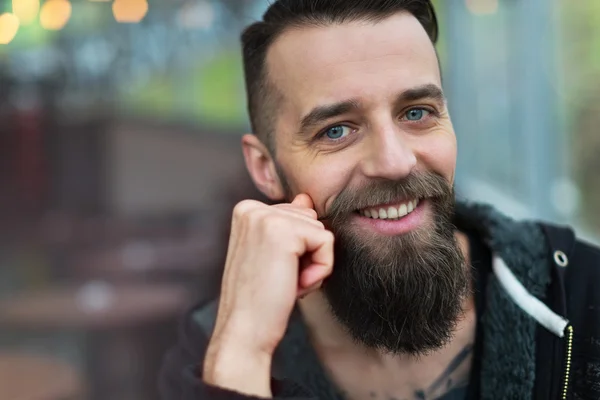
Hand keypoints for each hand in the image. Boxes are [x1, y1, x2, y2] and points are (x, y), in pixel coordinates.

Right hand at [203, 194, 334, 396]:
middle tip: (279, 278)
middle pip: (311, 219)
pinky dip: (320, 269)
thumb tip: (305, 198)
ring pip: (321, 231)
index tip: (272, 270)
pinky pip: (327, 242)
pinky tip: (295, 284)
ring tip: (285, 282)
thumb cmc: (258, 299)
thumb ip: (287, 223)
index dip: (296, 249)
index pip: (298, 214)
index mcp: (246, 210)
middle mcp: (252, 207)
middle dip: (306, 254)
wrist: (244, 331)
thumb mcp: (271, 253)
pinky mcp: (284, 232)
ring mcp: (266, 217)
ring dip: (313, 264)